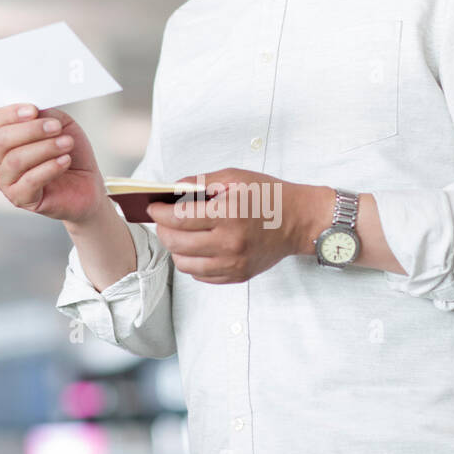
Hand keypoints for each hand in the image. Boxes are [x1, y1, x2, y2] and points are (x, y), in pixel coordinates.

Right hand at [0, 103, 106, 222]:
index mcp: (5, 137)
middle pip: (0, 140)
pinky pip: (29, 181)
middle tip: (56, 127)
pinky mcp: (20, 198)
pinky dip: (50, 168)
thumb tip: (34, 110)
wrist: (87, 184)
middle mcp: (0, 159)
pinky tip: (65, 161)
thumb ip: (45, 115)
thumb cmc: (70, 153)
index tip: (33, 110)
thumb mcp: (62, 125)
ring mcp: (7, 180)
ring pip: (15, 160)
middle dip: (31, 130)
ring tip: (67, 143)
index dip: (9, 114)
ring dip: (45, 148)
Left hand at [146, 168, 320, 283]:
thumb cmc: (269, 196)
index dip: (159, 213)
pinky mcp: (238, 275)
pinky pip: (201, 275)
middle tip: (163, 220)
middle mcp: (230, 242)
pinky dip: (192, 262)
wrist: (300, 221)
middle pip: (177, 243)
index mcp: (228, 214)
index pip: (178, 218)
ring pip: (185, 264)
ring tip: (179, 235)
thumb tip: (172, 189)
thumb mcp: (236, 177)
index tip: (153, 208)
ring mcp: (234, 263)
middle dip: (162, 230)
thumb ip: (201, 182)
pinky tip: (197, 247)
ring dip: (175, 248)